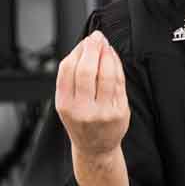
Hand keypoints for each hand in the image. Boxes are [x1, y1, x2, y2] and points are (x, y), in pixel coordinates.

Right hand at [56, 32, 130, 163]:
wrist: (95, 148)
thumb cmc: (81, 121)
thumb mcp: (66, 103)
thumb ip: (71, 78)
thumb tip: (83, 47)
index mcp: (65, 104)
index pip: (68, 69)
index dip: (77, 51)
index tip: (84, 41)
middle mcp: (82, 109)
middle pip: (86, 70)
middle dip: (92, 49)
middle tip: (96, 38)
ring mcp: (102, 112)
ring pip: (105, 74)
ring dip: (107, 54)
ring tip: (105, 45)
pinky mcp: (119, 112)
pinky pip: (119, 82)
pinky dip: (116, 65)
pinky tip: (113, 57)